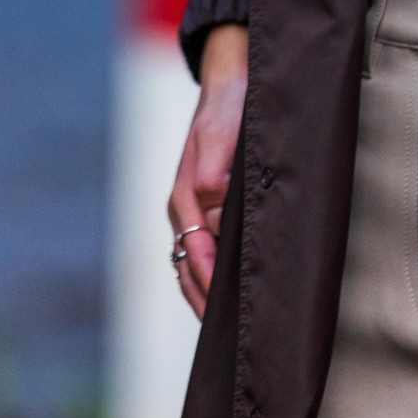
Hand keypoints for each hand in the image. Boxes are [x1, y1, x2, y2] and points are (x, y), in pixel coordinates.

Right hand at [169, 22, 248, 318]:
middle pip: (188, 267)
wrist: (232, 80)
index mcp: (186, 196)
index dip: (209, 287)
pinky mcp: (207, 202)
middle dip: (203, 302)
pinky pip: (204, 247)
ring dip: (205, 293)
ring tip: (228, 326)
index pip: (195, 255)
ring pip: (193, 261)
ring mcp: (193, 207)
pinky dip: (212, 273)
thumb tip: (213, 205)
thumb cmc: (230, 106)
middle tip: (228, 338)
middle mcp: (185, 207)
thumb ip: (216, 169)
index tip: (223, 315)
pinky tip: (230, 288)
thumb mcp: (224, 132)